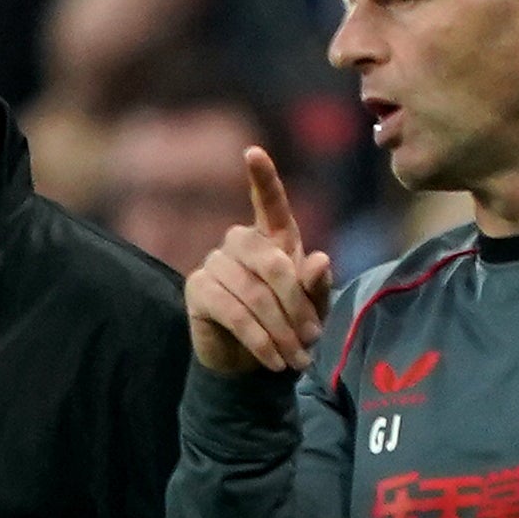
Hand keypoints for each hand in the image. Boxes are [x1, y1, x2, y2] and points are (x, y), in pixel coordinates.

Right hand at [185, 147, 333, 374]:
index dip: (262, 178)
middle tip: (313, 340)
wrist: (252, 365)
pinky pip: (234, 312)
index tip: (252, 152)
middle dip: (296, 306)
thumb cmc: (287, 327)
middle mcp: (240, 242)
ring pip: (254, 294)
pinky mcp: (198, 290)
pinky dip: (259, 340)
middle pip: (272, 263)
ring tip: (298, 359)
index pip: (268, 202)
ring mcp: (214, 263)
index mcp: (272, 237)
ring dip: (281, 332)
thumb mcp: (312, 309)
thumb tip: (321, 259)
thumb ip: (316, 286)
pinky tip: (273, 361)